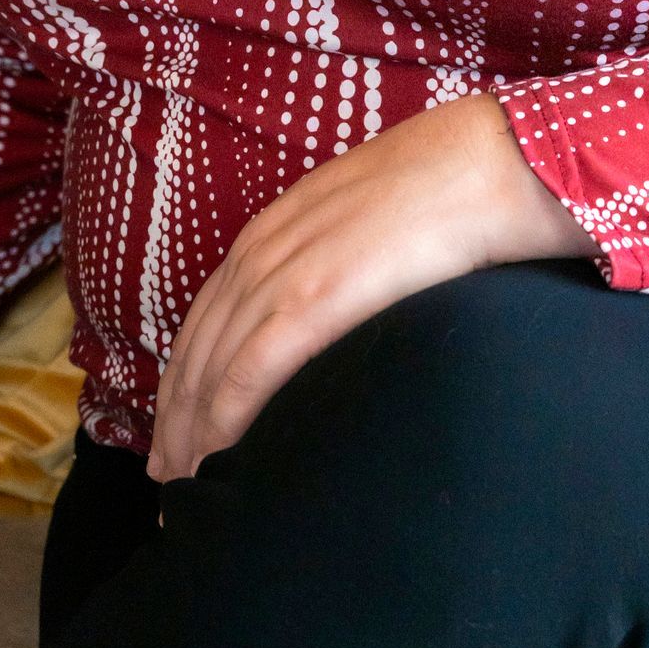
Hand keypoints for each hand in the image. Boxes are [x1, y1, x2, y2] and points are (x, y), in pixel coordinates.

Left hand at [144, 90, 595, 485]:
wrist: (484, 162)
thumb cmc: (444, 188)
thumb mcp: (367, 214)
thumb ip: (338, 252)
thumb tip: (339, 302)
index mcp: (275, 228)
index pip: (207, 314)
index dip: (185, 374)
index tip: (176, 424)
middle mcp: (264, 250)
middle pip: (197, 346)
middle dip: (174, 415)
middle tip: (164, 476)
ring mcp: (286, 273)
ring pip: (212, 365)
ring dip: (189, 430)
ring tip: (182, 485)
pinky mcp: (315, 299)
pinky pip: (250, 369)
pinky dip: (223, 418)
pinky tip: (213, 458)